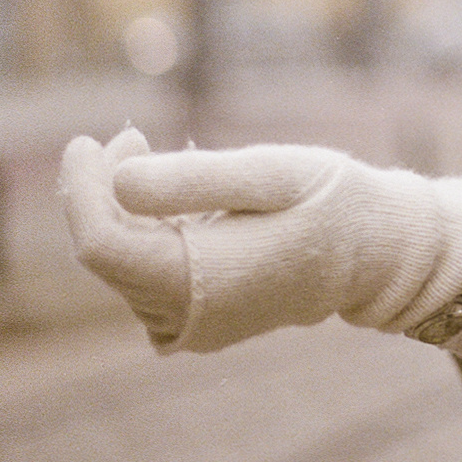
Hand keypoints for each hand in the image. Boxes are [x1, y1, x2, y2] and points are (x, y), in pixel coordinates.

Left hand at [59, 133, 461, 353]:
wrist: (380, 255)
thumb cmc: (333, 203)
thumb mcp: (271, 174)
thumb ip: (194, 179)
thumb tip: (117, 181)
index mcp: (196, 283)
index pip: (101, 244)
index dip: (81, 190)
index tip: (85, 141)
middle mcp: (183, 318)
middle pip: (107, 252)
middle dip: (105, 189)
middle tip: (132, 136)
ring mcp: (188, 325)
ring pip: (125, 263)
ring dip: (127, 208)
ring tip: (165, 156)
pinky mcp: (197, 319)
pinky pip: (148, 274)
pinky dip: (150, 231)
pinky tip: (182, 198)